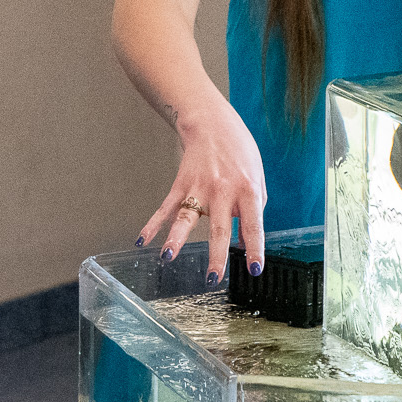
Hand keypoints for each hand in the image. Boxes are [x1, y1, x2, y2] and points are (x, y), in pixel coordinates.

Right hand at [137, 106, 265, 286]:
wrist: (212, 123)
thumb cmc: (239, 152)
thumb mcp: (257, 178)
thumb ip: (254, 208)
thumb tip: (246, 238)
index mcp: (247, 190)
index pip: (253, 225)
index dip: (254, 248)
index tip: (254, 269)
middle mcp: (223, 190)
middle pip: (218, 227)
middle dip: (216, 255)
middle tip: (213, 278)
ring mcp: (199, 187)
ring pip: (186, 217)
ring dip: (175, 239)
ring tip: (167, 257)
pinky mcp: (181, 184)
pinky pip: (166, 207)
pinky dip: (153, 224)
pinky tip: (143, 240)